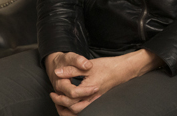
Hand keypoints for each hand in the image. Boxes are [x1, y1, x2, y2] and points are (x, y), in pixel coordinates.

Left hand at [46, 49, 162, 114]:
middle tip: (54, 96)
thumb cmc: (107, 66)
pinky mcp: (97, 100)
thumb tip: (58, 73)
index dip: (60, 95)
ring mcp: (95, 100)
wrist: (123, 69)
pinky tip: (71, 104)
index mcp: (89, 89)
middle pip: (73, 108)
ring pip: (79, 111)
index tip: (54, 89)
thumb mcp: (88, 66)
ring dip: (67, 110)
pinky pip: (84, 109)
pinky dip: (75, 110)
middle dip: (61, 104)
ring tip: (60, 103)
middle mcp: (92, 98)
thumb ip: (72, 70)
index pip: (70, 98)